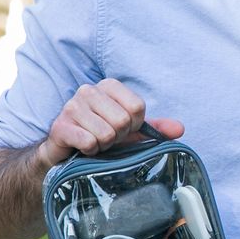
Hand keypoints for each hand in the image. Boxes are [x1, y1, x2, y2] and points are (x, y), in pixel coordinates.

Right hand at [37, 79, 184, 167]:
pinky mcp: (60, 126)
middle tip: (107, 138)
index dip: (134, 125)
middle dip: (118, 137)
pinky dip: (90, 151)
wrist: (66, 152)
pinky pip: (88, 142)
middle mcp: (88, 91)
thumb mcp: (131, 131)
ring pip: (106, 134)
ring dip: (103, 145)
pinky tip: (83, 148)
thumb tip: (180, 128)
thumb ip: (154, 128)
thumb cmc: (100, 136)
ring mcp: (71, 107)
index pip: (138, 107)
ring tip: (94, 142)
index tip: (123, 129)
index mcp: (108, 86)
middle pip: (123, 120)